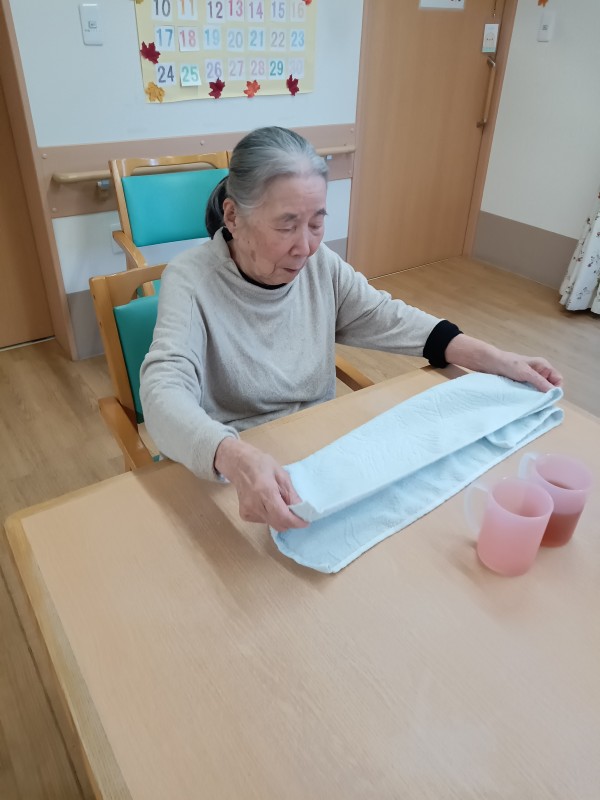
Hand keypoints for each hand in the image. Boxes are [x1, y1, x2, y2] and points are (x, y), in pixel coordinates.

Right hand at [214, 438, 308, 532]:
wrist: (238, 464)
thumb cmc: (261, 464)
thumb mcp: (281, 474)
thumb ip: (291, 494)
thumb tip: (302, 510)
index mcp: (265, 491)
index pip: (283, 516)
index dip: (296, 522)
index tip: (306, 522)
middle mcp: (255, 505)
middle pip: (278, 524)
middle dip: (290, 522)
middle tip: (297, 513)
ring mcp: (248, 511)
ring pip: (271, 524)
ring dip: (280, 518)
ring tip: (279, 502)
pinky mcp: (244, 514)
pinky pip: (263, 521)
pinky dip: (270, 516)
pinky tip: (267, 504)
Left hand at [444, 335, 562, 392]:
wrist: (489, 362)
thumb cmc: (508, 364)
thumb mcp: (526, 373)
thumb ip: (540, 382)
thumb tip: (554, 393)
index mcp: (543, 366)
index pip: (558, 381)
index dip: (554, 389)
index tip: (547, 398)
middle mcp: (539, 372)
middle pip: (549, 387)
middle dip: (545, 394)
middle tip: (537, 401)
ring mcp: (530, 378)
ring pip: (539, 390)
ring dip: (535, 396)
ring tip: (529, 400)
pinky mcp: (521, 383)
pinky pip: (529, 391)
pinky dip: (528, 396)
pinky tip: (523, 399)